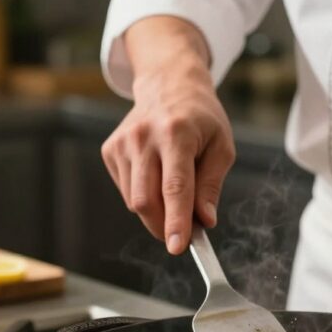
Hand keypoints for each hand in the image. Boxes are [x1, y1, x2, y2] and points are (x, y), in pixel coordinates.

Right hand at [101, 17, 235, 254]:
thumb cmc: (200, 118)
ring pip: (134, 201)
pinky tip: (155, 175)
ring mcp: (123, 143)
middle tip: (183, 232)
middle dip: (164, 226)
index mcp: (177, 133)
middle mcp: (144, 137)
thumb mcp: (221, 146)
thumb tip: (205, 220)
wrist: (168, 85)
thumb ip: (212, 185)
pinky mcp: (110, 150)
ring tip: (174, 191)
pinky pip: (126, 191)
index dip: (176, 221)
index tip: (178, 247)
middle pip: (146, 200)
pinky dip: (144, 196)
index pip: (175, 187)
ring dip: (156, 211)